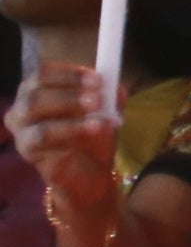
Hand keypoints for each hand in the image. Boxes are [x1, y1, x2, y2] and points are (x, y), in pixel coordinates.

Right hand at [8, 62, 123, 227]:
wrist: (91, 174)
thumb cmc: (92, 138)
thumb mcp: (107, 113)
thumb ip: (110, 97)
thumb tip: (114, 84)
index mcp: (38, 91)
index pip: (44, 72)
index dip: (70, 73)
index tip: (97, 79)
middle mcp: (22, 107)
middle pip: (35, 89)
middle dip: (69, 89)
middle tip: (98, 97)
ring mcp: (21, 129)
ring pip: (34, 108)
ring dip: (68, 106)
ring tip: (99, 114)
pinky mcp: (26, 149)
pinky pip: (41, 136)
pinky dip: (70, 129)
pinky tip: (94, 129)